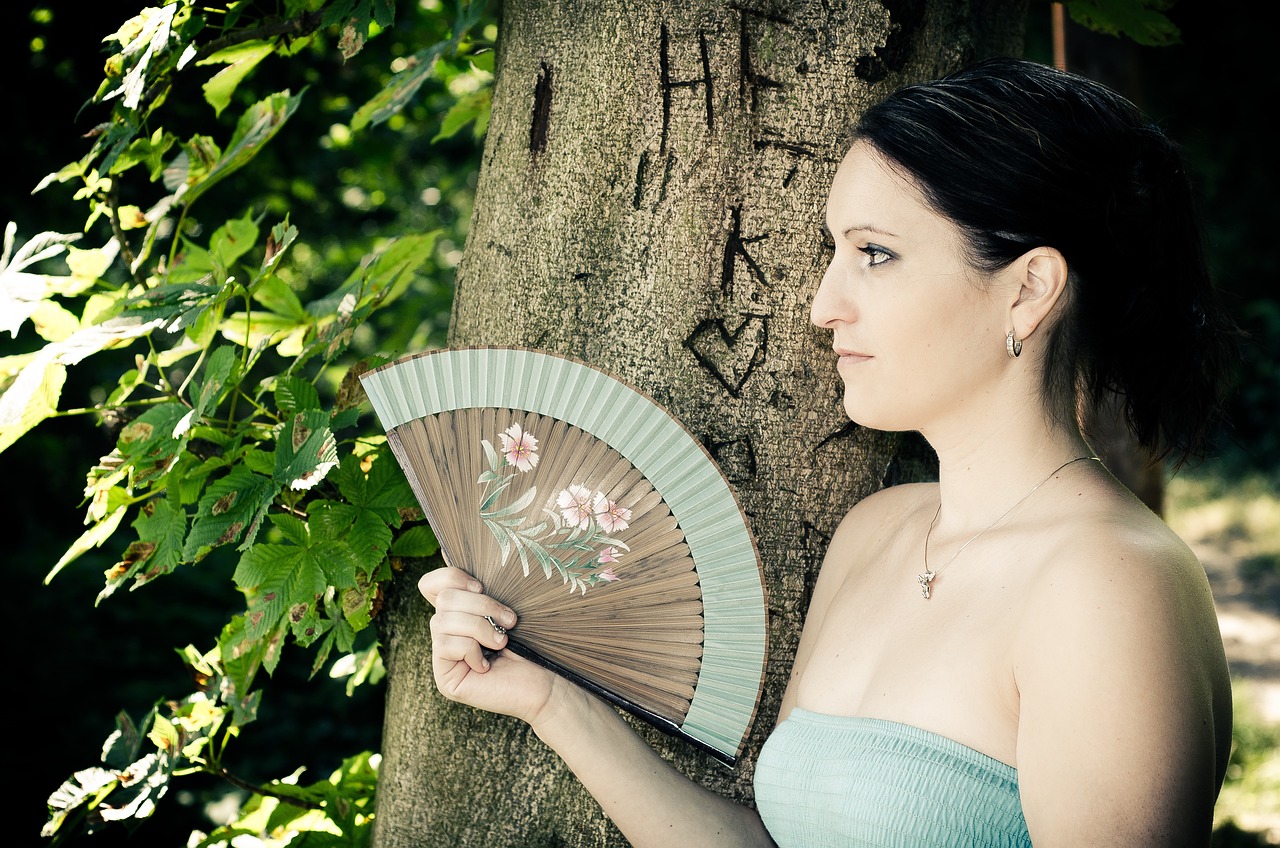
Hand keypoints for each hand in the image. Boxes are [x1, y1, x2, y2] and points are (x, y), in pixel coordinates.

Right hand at [417, 566, 556, 723]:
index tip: (482, 584)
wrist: (549, 680)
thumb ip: (480, 584)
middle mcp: (446, 632)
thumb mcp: (505, 604)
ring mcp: (444, 656)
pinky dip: (472, 649)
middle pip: (443, 599)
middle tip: (509, 620)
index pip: (430, 584)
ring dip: (480, 627)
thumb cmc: (534, 641)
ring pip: (442, 621)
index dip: (450, 577)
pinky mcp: (445, 678)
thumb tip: (445, 548)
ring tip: (503, 641)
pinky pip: (446, 646)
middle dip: (481, 605)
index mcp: (459, 611)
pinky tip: (488, 664)